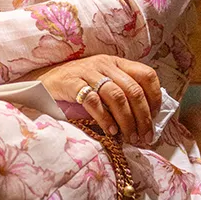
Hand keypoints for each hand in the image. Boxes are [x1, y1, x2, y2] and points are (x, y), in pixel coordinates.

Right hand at [37, 55, 160, 145]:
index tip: (155, 117)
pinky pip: (93, 100)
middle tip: (144, 137)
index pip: (146, 75)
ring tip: (129, 137)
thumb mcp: (103, 82)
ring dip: (127, 120)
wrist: (45, 81)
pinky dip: (105, 118)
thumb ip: (122, 91)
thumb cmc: (78, 85)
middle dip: (143, 117)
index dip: (155, 97)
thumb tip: (147, 117)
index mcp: (116, 62)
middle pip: (133, 89)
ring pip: (116, 96)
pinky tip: (110, 130)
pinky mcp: (72, 82)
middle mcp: (105, 64)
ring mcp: (88, 72)